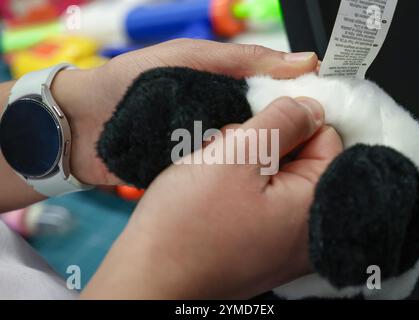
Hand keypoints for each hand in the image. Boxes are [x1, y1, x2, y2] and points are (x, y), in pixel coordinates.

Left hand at [51, 39, 318, 185]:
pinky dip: (238, 183)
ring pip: (249, 159)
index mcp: (229, 90)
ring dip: (267, 167)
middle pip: (267, 133)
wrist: (82, 126)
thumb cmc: (133, 81)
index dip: (304, 108)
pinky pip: (223, 178)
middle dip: (289, 144)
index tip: (328, 123)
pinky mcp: (193, 174)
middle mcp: (224, 120)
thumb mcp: (191, 58)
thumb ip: (243, 61)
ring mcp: (209, 149)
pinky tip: (259, 194)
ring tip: (295, 184)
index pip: (278, 98)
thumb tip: (306, 62)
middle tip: (317, 164)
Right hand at [81, 96, 342, 298]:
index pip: (326, 137)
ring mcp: (281, 240)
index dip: (289, 121)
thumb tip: (312, 107)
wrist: (149, 277)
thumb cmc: (189, 223)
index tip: (255, 126)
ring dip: (243, 162)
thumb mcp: (239, 156)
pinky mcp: (258, 244)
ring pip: (273, 174)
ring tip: (212, 170)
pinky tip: (211, 188)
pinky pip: (258, 198)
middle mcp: (306, 229)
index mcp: (314, 205)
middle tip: (226, 151)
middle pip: (299, 157)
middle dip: (262, 143)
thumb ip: (284, 122)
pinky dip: (237, 184)